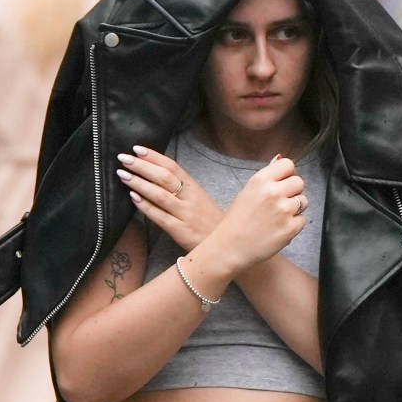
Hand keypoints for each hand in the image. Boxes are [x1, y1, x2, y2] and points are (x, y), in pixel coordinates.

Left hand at [116, 149, 307, 274]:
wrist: (237, 253)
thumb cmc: (231, 227)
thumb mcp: (233, 200)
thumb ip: (230, 180)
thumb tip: (279, 157)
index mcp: (199, 191)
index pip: (175, 168)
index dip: (156, 157)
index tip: (139, 147)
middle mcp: (191, 201)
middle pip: (165, 178)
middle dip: (142, 166)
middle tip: (123, 155)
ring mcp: (185, 216)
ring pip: (160, 195)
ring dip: (139, 183)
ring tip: (122, 172)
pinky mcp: (181, 233)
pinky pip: (161, 218)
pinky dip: (146, 207)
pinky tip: (133, 197)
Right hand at [210, 156, 307, 272]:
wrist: (230, 248)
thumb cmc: (237, 221)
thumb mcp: (247, 192)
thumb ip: (267, 177)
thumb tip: (279, 159)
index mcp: (260, 181)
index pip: (288, 164)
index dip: (287, 174)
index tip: (282, 183)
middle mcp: (274, 192)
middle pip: (299, 182)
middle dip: (293, 191)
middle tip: (280, 203)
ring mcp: (284, 210)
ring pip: (303, 201)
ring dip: (295, 208)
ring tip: (278, 217)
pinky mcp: (291, 228)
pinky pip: (302, 220)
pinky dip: (293, 225)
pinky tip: (278, 229)